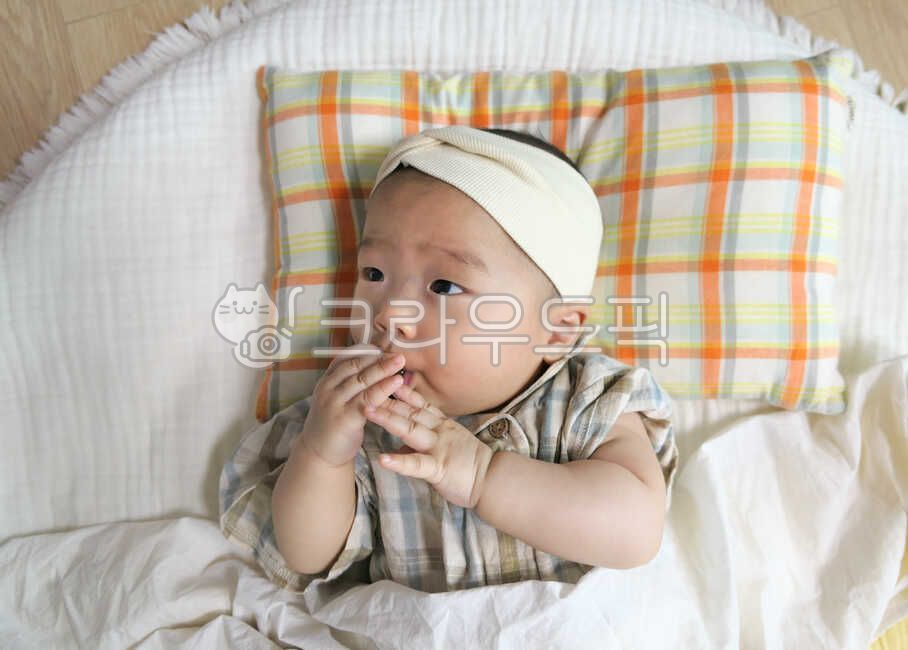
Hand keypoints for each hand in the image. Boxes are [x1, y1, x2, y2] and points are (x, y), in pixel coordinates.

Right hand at [299, 343, 406, 467]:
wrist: (320, 454)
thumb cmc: (335, 423)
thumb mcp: (338, 398)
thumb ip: (352, 382)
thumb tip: (378, 362)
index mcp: (327, 380)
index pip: (347, 358)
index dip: (368, 350)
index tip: (385, 343)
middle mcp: (328, 388)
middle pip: (356, 366)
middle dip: (378, 357)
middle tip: (398, 351)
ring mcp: (335, 403)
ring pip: (362, 381)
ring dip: (383, 370)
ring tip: (400, 362)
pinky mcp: (344, 419)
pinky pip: (366, 401)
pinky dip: (382, 389)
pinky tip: (396, 383)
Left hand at [363, 383, 494, 509]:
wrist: (494, 480)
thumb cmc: (471, 465)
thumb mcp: (448, 446)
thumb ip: (423, 444)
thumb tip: (400, 448)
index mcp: (442, 425)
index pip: (419, 404)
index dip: (402, 392)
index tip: (386, 379)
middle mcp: (439, 431)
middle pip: (410, 412)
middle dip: (387, 400)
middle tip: (366, 387)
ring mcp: (438, 448)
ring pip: (410, 430)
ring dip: (388, 419)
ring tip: (368, 411)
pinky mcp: (439, 468)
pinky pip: (416, 465)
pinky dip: (399, 462)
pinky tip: (382, 459)